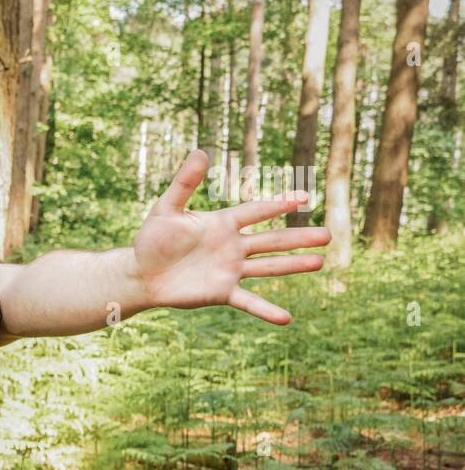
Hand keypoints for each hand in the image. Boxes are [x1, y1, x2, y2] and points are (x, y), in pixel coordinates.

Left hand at [133, 150, 329, 324]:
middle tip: (328, 235)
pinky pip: (248, 301)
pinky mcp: (221, 292)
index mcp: (223, 223)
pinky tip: (286, 318)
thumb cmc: (153, 238)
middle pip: (272, 240)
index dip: (278, 204)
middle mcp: (233, 246)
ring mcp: (230, 270)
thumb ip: (184, 183)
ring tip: (320, 262)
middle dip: (299, 238)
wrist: (141, 273)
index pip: (256, 211)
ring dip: (293, 265)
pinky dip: (266, 310)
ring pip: (268, 267)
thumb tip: (200, 152)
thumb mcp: (166, 208)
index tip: (304, 198)